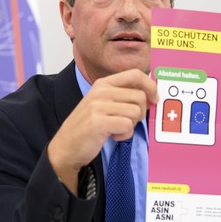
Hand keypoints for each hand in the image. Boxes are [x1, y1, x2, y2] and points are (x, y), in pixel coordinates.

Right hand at [47, 69, 157, 193]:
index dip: (150, 86)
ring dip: (131, 125)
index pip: (135, 74)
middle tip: (128, 122)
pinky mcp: (99, 122)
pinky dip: (125, 135)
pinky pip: (127, 126)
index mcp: (103, 83)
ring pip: (135, 112)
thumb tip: (151, 94)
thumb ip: (122, 96)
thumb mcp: (101, 103)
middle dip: (140, 113)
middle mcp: (101, 91)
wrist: (66, 146)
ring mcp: (98, 106)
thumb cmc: (87, 127)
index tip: (154, 99)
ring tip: (116, 129)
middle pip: (140, 96)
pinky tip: (113, 136)